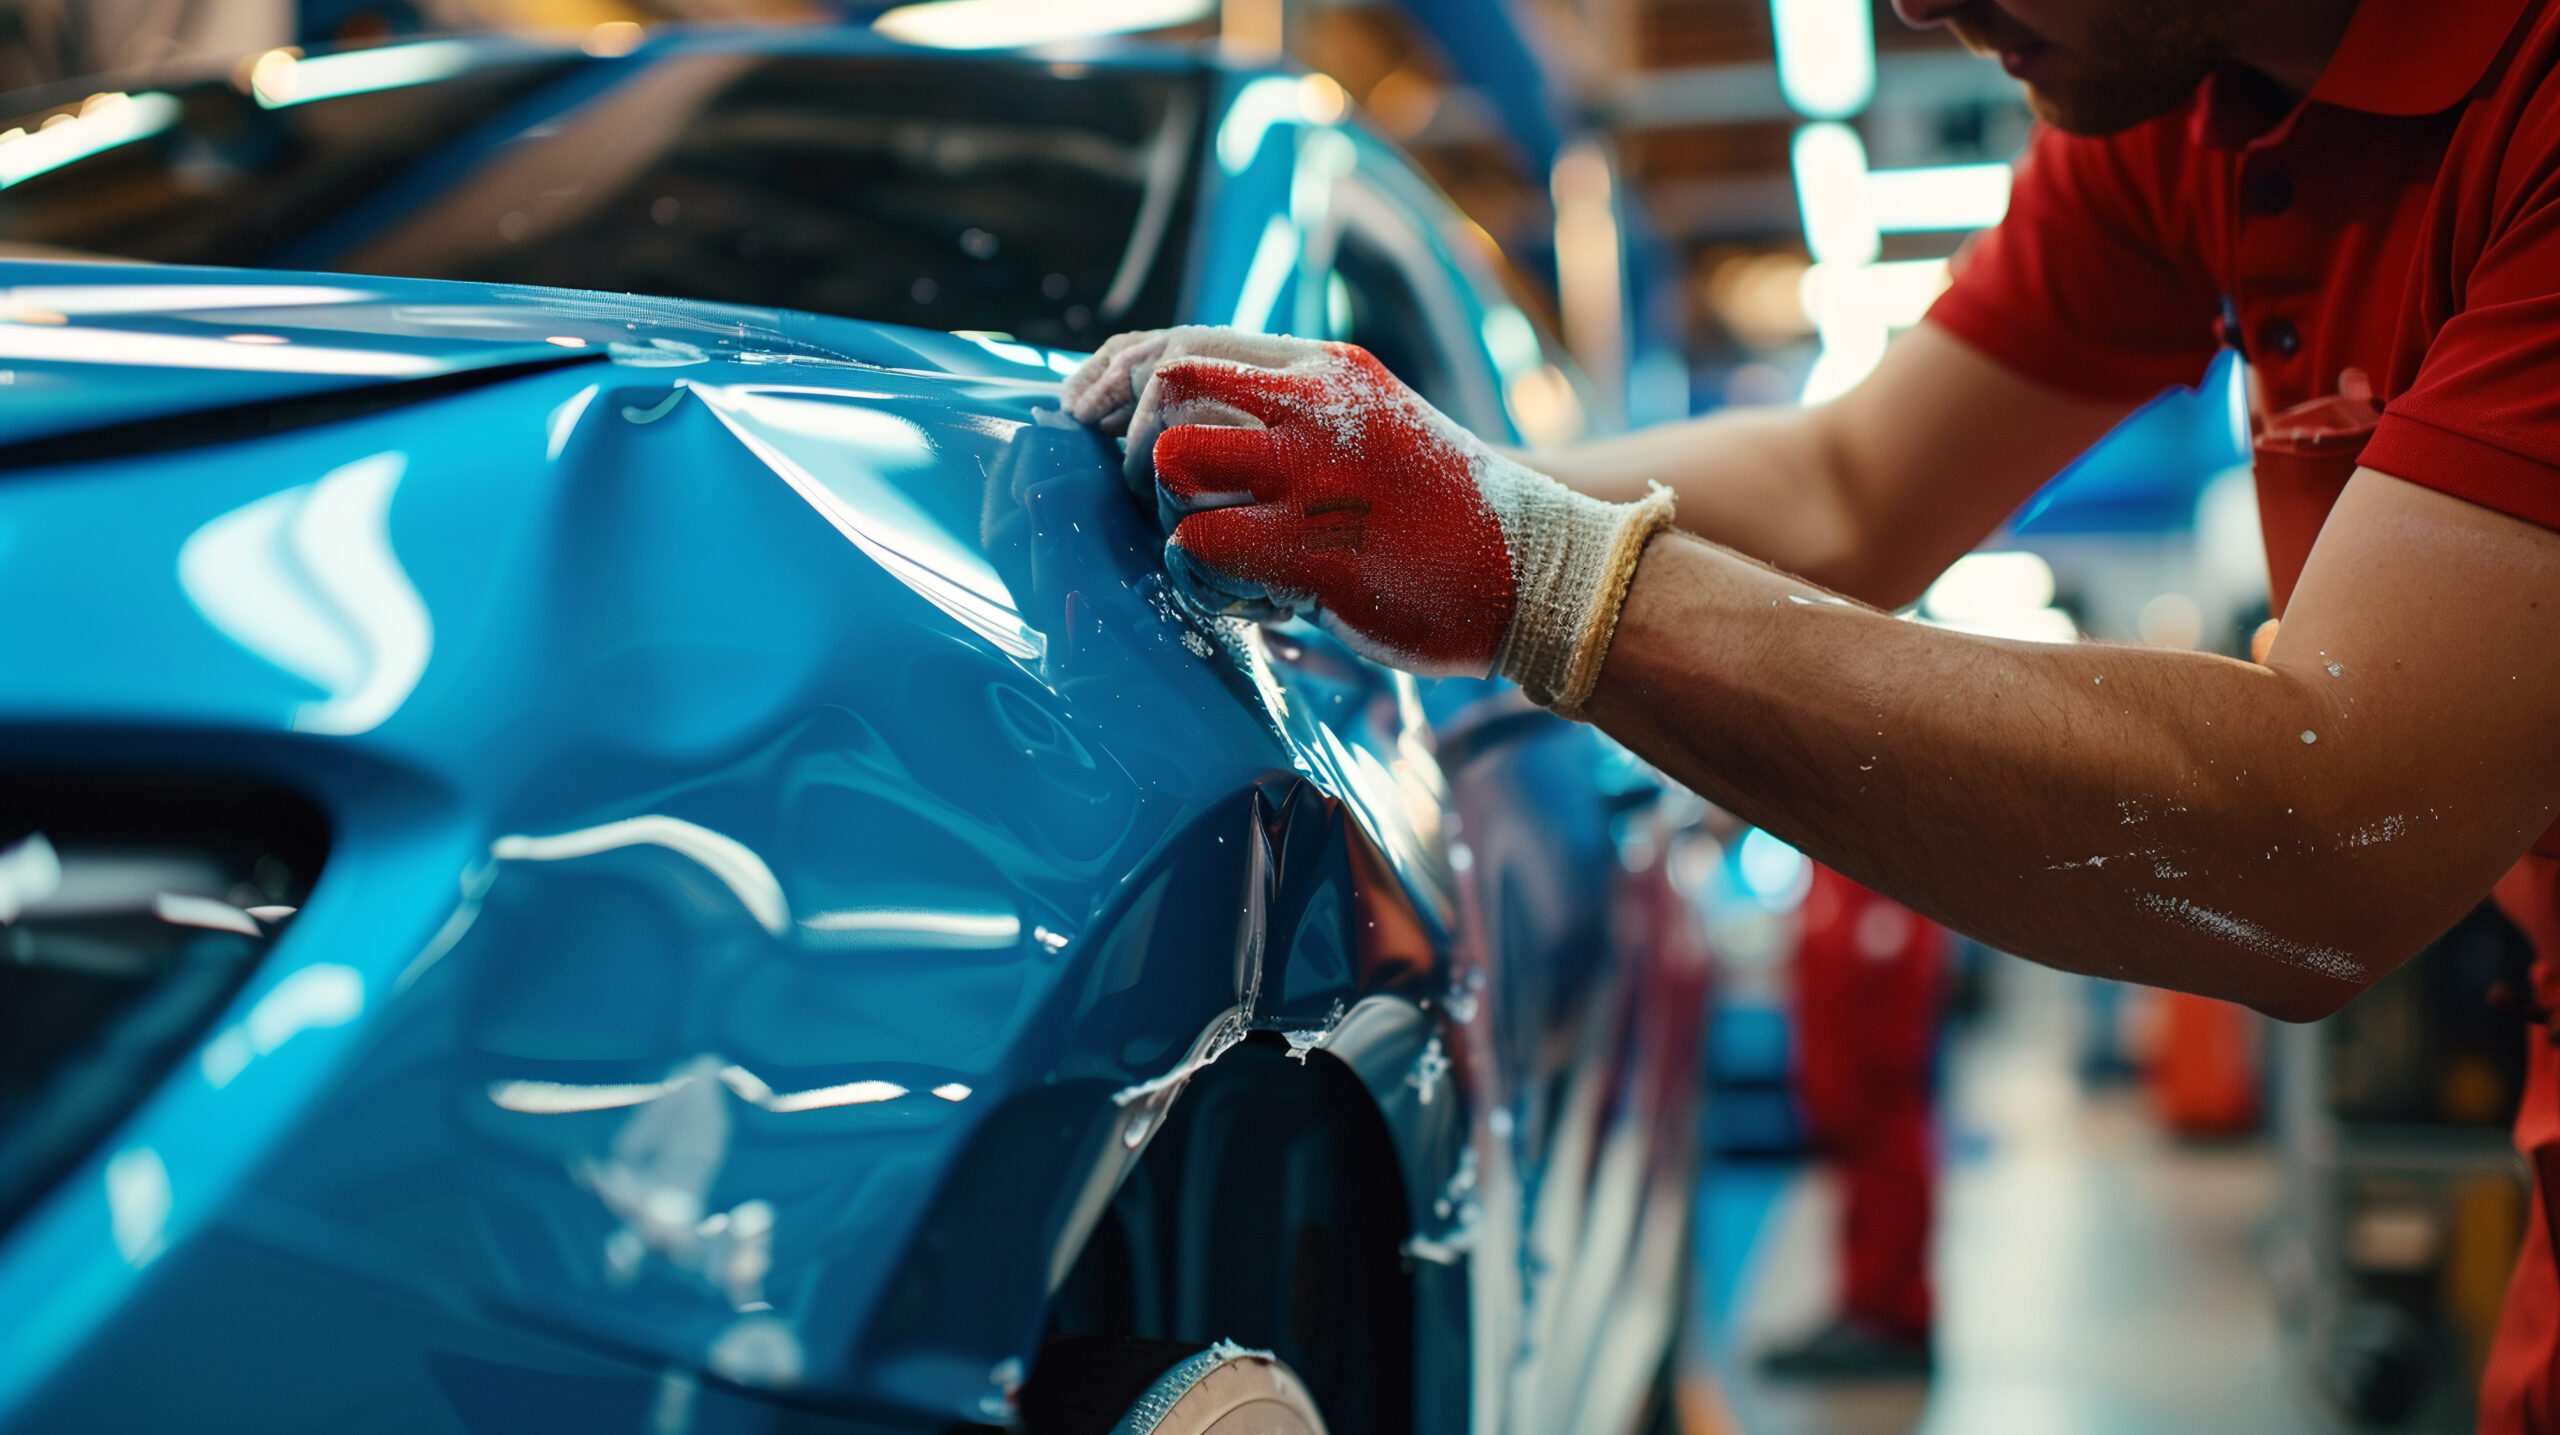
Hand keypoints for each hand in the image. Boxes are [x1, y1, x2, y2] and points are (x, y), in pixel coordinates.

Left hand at [1063, 328, 1673, 711]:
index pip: (1188, 342)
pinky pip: (1198, 551)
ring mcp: (1318, 482)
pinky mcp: (1319, 557)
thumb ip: (1293, 416)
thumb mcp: (1372, 427)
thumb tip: (1187, 426)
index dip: (1114, 373)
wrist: (1541, 572)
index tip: (1079, 408)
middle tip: (1134, 494)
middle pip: (1164, 385)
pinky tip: (1240, 600)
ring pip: (1170, 463)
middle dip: (1123, 441)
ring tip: (1204, 550)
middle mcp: (1318, 411)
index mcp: (1329, 371)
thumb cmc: (1447, 512)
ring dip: (1161, 512)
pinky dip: (1194, 581)